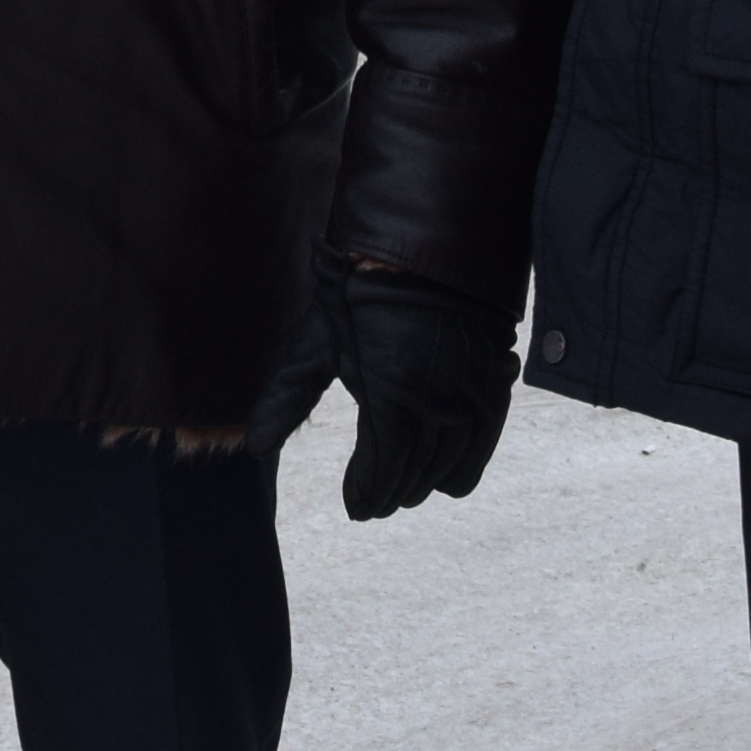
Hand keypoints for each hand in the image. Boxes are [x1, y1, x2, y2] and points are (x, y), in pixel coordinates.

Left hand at [285, 261, 515, 521]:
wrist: (428, 244)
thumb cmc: (361, 289)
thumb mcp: (318, 338)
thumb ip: (288, 396)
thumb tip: (254, 448)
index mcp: (392, 389)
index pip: (382, 469)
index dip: (366, 493)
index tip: (353, 506)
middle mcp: (438, 399)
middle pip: (414, 475)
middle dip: (389, 493)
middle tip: (370, 501)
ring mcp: (472, 394)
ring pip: (448, 467)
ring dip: (421, 484)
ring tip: (398, 488)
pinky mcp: (496, 386)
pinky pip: (480, 448)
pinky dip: (459, 466)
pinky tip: (438, 468)